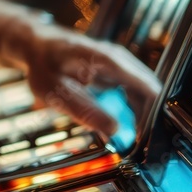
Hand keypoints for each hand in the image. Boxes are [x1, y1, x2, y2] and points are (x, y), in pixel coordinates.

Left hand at [15, 22, 160, 135]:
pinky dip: (132, 111)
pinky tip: (123, 127)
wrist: (36, 46)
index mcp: (109, 61)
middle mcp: (120, 61)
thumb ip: (83, 110)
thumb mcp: (55, 90)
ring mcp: (119, 66)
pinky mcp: (115, 74)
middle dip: (150, 119)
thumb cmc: (43, 65)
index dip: (155, 115)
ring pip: (143, 95)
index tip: (150, 137)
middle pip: (150, 93)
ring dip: (141, 117)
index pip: (149, 89)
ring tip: (133, 140)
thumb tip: (115, 130)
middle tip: (141, 145)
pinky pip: (132, 94)